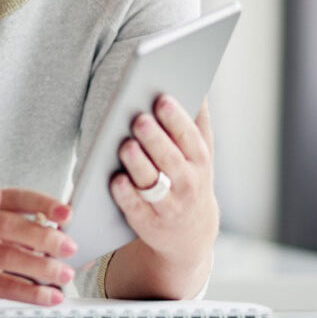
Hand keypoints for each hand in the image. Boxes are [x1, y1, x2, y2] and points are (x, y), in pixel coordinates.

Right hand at [0, 188, 76, 305]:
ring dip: (41, 266)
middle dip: (43, 237)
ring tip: (64, 274)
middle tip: (69, 246)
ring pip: (6, 256)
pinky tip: (49, 296)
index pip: (12, 197)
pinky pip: (1, 286)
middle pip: (7, 225)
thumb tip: (50, 225)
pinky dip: (30, 292)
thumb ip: (4, 220)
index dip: (40, 203)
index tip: (65, 213)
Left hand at [105, 95, 218, 297]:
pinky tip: (116, 179)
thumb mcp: (200, 153)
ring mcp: (168, 205)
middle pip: (170, 158)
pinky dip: (125, 195)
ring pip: (152, 183)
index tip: (161, 98)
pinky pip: (134, 208)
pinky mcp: (148, 222)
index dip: (176, 119)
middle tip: (139, 119)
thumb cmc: (189, 178)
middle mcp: (187, 183)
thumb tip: (198, 84)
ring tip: (125, 145)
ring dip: (139, 164)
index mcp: (198, 160)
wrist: (190, 233)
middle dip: (155, 139)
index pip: (188, 136)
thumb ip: (198, 121)